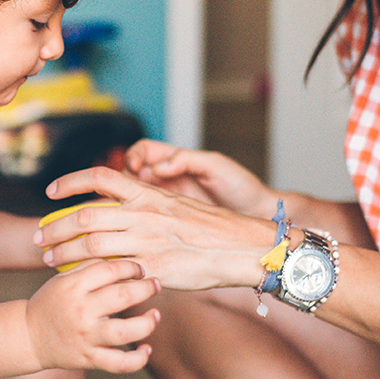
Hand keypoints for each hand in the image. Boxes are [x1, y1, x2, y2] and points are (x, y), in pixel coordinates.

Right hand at [25, 258, 160, 373]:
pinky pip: (119, 363)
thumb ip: (90, 267)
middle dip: (146, 288)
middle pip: (123, 296)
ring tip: (155, 315)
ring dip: (148, 323)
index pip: (111, 269)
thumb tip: (122, 256)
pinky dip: (138, 359)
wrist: (27, 336)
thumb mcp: (63, 279)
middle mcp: (81, 311)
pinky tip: (146, 349)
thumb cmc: (51, 303)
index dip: (132, 266)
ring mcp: (86, 337)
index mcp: (74, 286)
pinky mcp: (89, 359)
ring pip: (126, 332)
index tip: (140, 269)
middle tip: (155, 285)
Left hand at [36, 166, 271, 290]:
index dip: (70, 183)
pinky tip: (79, 280)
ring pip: (91, 243)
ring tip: (49, 260)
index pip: (100, 178)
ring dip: (64, 252)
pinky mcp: (154, 268)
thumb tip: (121, 207)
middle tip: (40, 237)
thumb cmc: (211, 229)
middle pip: (85, 216)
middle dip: (56, 227)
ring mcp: (148, 241)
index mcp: (148, 194)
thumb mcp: (176, 205)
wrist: (242, 248)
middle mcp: (144, 213)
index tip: (50, 193)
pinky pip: (113, 271)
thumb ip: (146, 205)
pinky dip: (91, 274)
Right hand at [124, 139, 277, 216]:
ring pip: (135, 198)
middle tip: (124, 193)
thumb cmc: (241, 187)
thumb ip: (186, 160)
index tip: (135, 167)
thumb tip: (159, 166)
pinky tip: (139, 227)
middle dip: (122, 181)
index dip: (133, 157)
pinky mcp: (171, 221)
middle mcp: (168, 179)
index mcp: (176, 161)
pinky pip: (147, 218)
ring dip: (127, 203)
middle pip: (131, 175)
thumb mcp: (215, 166)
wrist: (257, 214)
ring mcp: (168, 201)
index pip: (143, 152)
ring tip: (128, 212)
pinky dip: (139, 220)